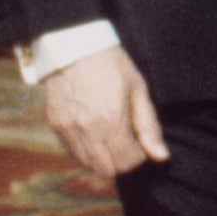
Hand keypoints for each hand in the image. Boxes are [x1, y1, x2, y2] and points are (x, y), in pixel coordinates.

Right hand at [38, 45, 168, 182]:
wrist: (73, 45)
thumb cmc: (112, 64)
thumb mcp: (138, 90)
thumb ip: (149, 127)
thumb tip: (161, 157)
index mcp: (111, 121)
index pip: (128, 163)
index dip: (139, 156)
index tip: (140, 141)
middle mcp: (87, 130)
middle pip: (107, 170)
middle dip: (121, 160)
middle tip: (126, 140)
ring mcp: (68, 129)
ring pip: (88, 164)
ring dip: (102, 157)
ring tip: (109, 135)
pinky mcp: (55, 125)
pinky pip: (72, 151)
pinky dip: (85, 149)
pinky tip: (93, 130)